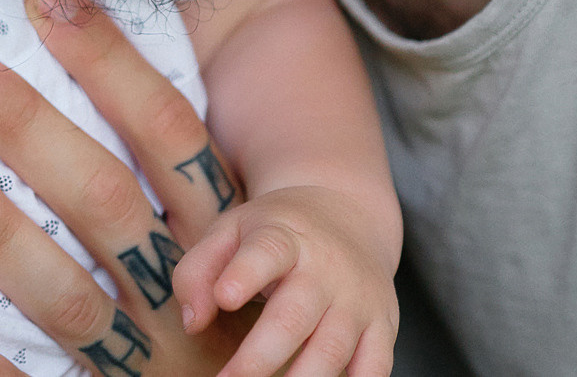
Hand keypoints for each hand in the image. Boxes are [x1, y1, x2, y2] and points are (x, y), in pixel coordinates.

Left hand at [0, 0, 259, 376]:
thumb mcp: (232, 243)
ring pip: (71, 299)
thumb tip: (89, 54)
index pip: (166, 131)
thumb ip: (177, 178)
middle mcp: (186, 293)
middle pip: (105, 200)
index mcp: (220, 235)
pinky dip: (6, 376)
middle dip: (29, 130)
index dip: (110, 61)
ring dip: (1, 237)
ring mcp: (149, 361)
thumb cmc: (237, 317)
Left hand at [174, 186, 397, 376]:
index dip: (245, 274)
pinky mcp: (382, 324)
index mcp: (283, 237)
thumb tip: (194, 322)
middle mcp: (325, 268)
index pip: (267, 252)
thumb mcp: (230, 230)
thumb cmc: (276, 232)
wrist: (348, 214)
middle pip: (294, 316)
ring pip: (332, 348)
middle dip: (259, 357)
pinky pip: (376, 365)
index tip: (225, 297)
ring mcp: (357, 298)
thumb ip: (198, 270)